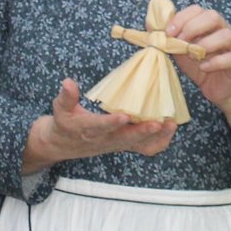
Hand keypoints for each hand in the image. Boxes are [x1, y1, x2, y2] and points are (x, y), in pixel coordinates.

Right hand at [26, 79, 175, 169]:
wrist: (62, 145)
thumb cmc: (64, 123)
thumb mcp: (59, 109)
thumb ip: (66, 97)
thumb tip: (68, 82)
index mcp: (87, 129)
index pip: (100, 126)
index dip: (111, 122)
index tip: (124, 116)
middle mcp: (104, 140)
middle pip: (125, 138)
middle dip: (142, 131)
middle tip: (158, 123)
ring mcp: (115, 144)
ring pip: (138, 145)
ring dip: (156, 136)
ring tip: (171, 125)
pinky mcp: (123, 146)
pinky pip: (144, 149)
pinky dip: (159, 142)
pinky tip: (170, 131)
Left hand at [166, 5, 230, 114]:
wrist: (218, 87)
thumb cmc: (199, 66)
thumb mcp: (181, 51)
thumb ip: (170, 39)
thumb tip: (151, 27)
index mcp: (208, 24)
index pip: (197, 10)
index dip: (181, 18)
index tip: (168, 32)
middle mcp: (223, 30)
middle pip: (213, 16)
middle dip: (193, 27)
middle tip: (180, 42)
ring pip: (225, 35)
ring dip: (205, 44)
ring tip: (193, 56)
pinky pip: (230, 58)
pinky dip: (214, 62)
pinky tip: (203, 67)